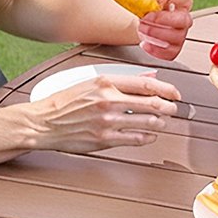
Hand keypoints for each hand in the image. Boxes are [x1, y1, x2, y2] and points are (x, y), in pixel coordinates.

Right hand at [31, 71, 180, 153]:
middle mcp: (107, 100)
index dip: (166, 89)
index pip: (145, 84)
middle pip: (151, 103)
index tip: (175, 93)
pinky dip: (148, 137)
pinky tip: (150, 135)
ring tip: (163, 122)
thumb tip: (147, 78)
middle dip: (169, 107)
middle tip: (174, 109)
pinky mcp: (104, 139)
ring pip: (147, 122)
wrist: (42, 123)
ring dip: (161, 123)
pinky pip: (136, 139)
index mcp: (104, 82)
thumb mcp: (89, 82)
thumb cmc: (63, 103)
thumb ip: (120, 81)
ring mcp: (107, 121)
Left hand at [137, 0, 192, 59]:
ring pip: (177, 38)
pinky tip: (145, 43)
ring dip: (156, 34)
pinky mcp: (174, 50)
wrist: (144, 25)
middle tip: (146, 18)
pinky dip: (155, 50)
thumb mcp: (150, 0)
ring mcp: (181, 36)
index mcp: (181, 5)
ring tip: (142, 29)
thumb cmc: (150, 11)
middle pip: (183, 20)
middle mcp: (184, 20)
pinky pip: (170, 53)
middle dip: (163, 19)